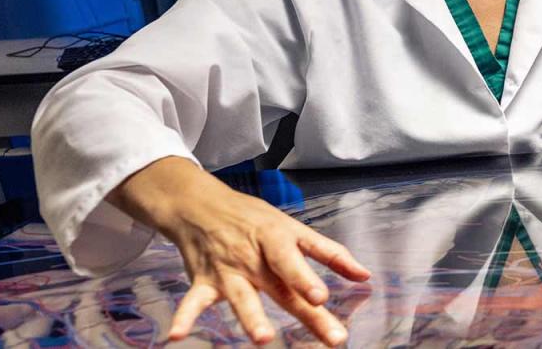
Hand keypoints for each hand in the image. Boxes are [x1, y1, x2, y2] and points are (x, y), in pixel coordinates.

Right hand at [108, 157, 370, 344]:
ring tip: (262, 338)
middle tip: (325, 327)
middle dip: (304, 308)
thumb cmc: (254, 220)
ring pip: (241, 296)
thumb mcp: (294, 228)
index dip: (308, 277)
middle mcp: (254, 256)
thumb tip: (365, 275)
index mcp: (278, 238)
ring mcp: (228, 270)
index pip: (296, 257)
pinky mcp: (204, 282)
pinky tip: (176, 336)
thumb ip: (329, 253)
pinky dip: (184, 317)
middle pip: (282, 286)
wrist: (200, 206)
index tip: (322, 298)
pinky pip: (193, 302)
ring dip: (251, 317)